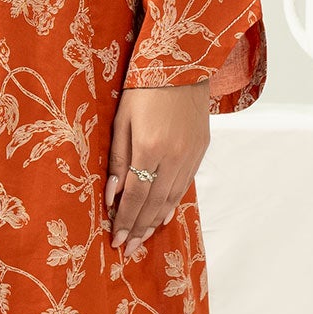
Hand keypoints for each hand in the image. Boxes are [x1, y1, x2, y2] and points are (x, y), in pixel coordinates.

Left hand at [106, 80, 209, 248]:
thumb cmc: (143, 89)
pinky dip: (172, 204)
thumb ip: (117, 161)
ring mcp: (190, 155)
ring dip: (154, 221)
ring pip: (171, 198)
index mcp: (149, 148)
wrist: (181, 64)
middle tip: (127, 249)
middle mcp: (174, 156)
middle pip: (154, 204)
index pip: (135, 196)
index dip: (125, 220)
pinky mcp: (200, 150)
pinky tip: (162, 216)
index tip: (116, 240)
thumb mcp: (121, 121)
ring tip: (142, 238)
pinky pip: (184, 185)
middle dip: (139, 229)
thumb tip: (112, 196)